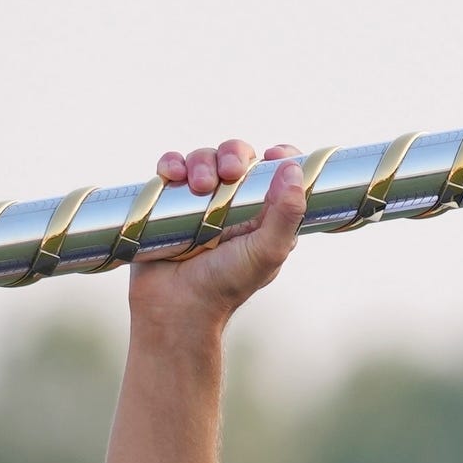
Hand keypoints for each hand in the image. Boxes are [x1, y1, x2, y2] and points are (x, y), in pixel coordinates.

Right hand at [127, 137, 303, 338]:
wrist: (175, 307)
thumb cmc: (224, 286)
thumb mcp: (266, 253)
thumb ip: (286, 215)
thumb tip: (293, 170)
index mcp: (264, 214)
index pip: (277, 172)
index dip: (279, 157)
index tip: (273, 155)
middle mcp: (233, 204)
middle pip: (237, 156)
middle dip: (233, 155)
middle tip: (229, 173)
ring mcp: (200, 202)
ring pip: (203, 158)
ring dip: (201, 162)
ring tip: (198, 187)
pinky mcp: (169, 203)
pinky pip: (171, 168)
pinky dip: (171, 164)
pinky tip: (173, 176)